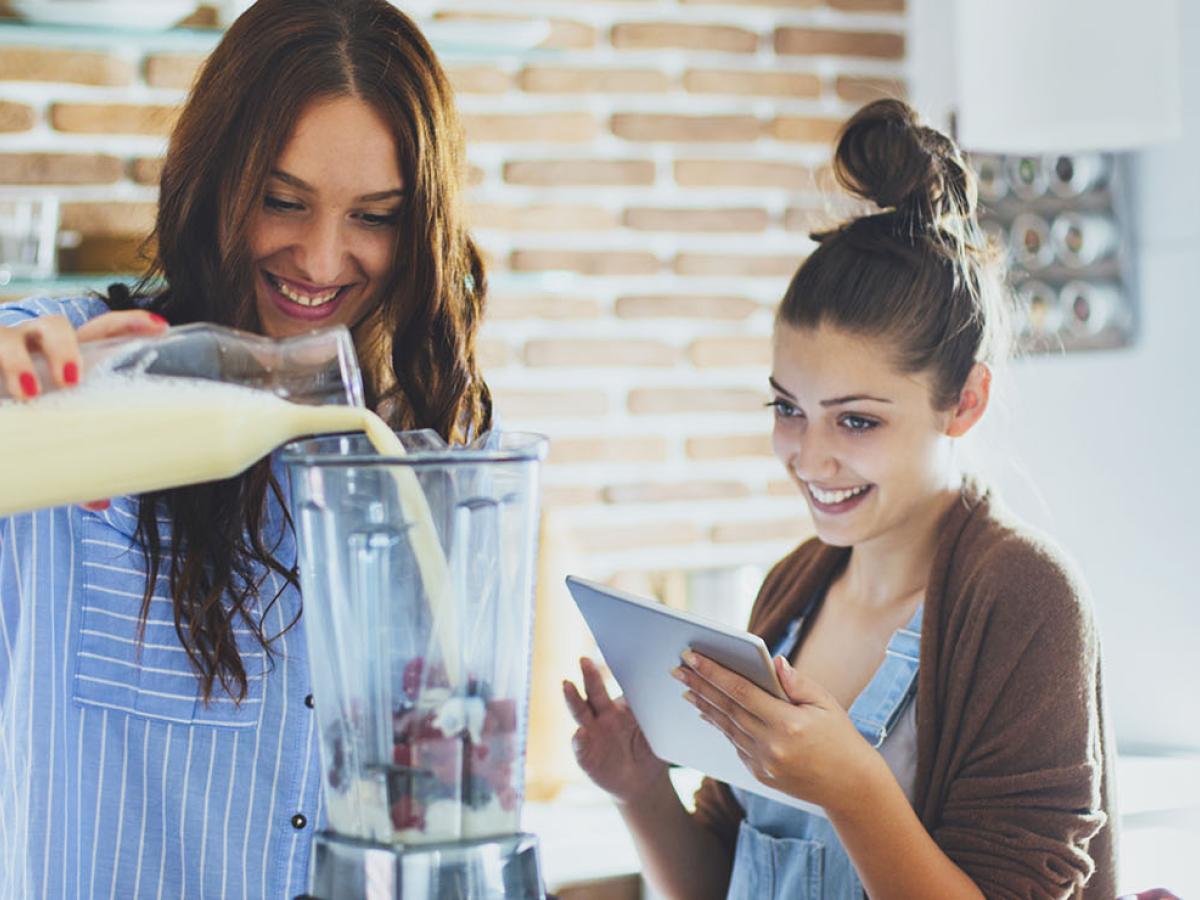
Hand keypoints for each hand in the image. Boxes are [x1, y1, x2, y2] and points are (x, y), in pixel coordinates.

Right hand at [1, 309, 167, 509]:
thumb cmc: (27, 422)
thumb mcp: (53, 437)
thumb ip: (77, 465)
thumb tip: (100, 501)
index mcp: (68, 356)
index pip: (102, 329)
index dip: (130, 322)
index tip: (162, 329)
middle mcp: (34, 346)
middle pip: (55, 326)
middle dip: (63, 347)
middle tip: (71, 381)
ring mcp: (2, 350)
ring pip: (7, 339)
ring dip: (17, 361)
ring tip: (28, 392)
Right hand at [562, 657, 669, 803]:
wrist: (642, 783)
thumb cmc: (648, 750)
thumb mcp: (654, 728)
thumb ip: (656, 710)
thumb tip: (671, 687)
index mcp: (618, 706)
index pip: (612, 684)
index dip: (609, 669)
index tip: (607, 649)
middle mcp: (601, 716)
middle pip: (594, 692)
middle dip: (589, 676)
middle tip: (585, 659)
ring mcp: (591, 734)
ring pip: (580, 713)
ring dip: (573, 698)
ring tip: (567, 684)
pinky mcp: (586, 756)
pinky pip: (580, 746)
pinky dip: (579, 739)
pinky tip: (580, 732)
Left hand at [674, 651, 885, 813]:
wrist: (850, 787)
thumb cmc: (840, 738)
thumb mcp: (825, 703)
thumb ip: (796, 682)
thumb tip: (772, 661)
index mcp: (787, 723)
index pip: (741, 691)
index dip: (713, 672)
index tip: (692, 657)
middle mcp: (771, 745)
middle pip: (726, 708)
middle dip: (699, 685)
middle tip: (676, 668)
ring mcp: (762, 763)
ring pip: (726, 727)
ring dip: (704, 705)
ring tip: (685, 687)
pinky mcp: (759, 774)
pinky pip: (735, 743)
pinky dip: (720, 725)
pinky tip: (708, 711)